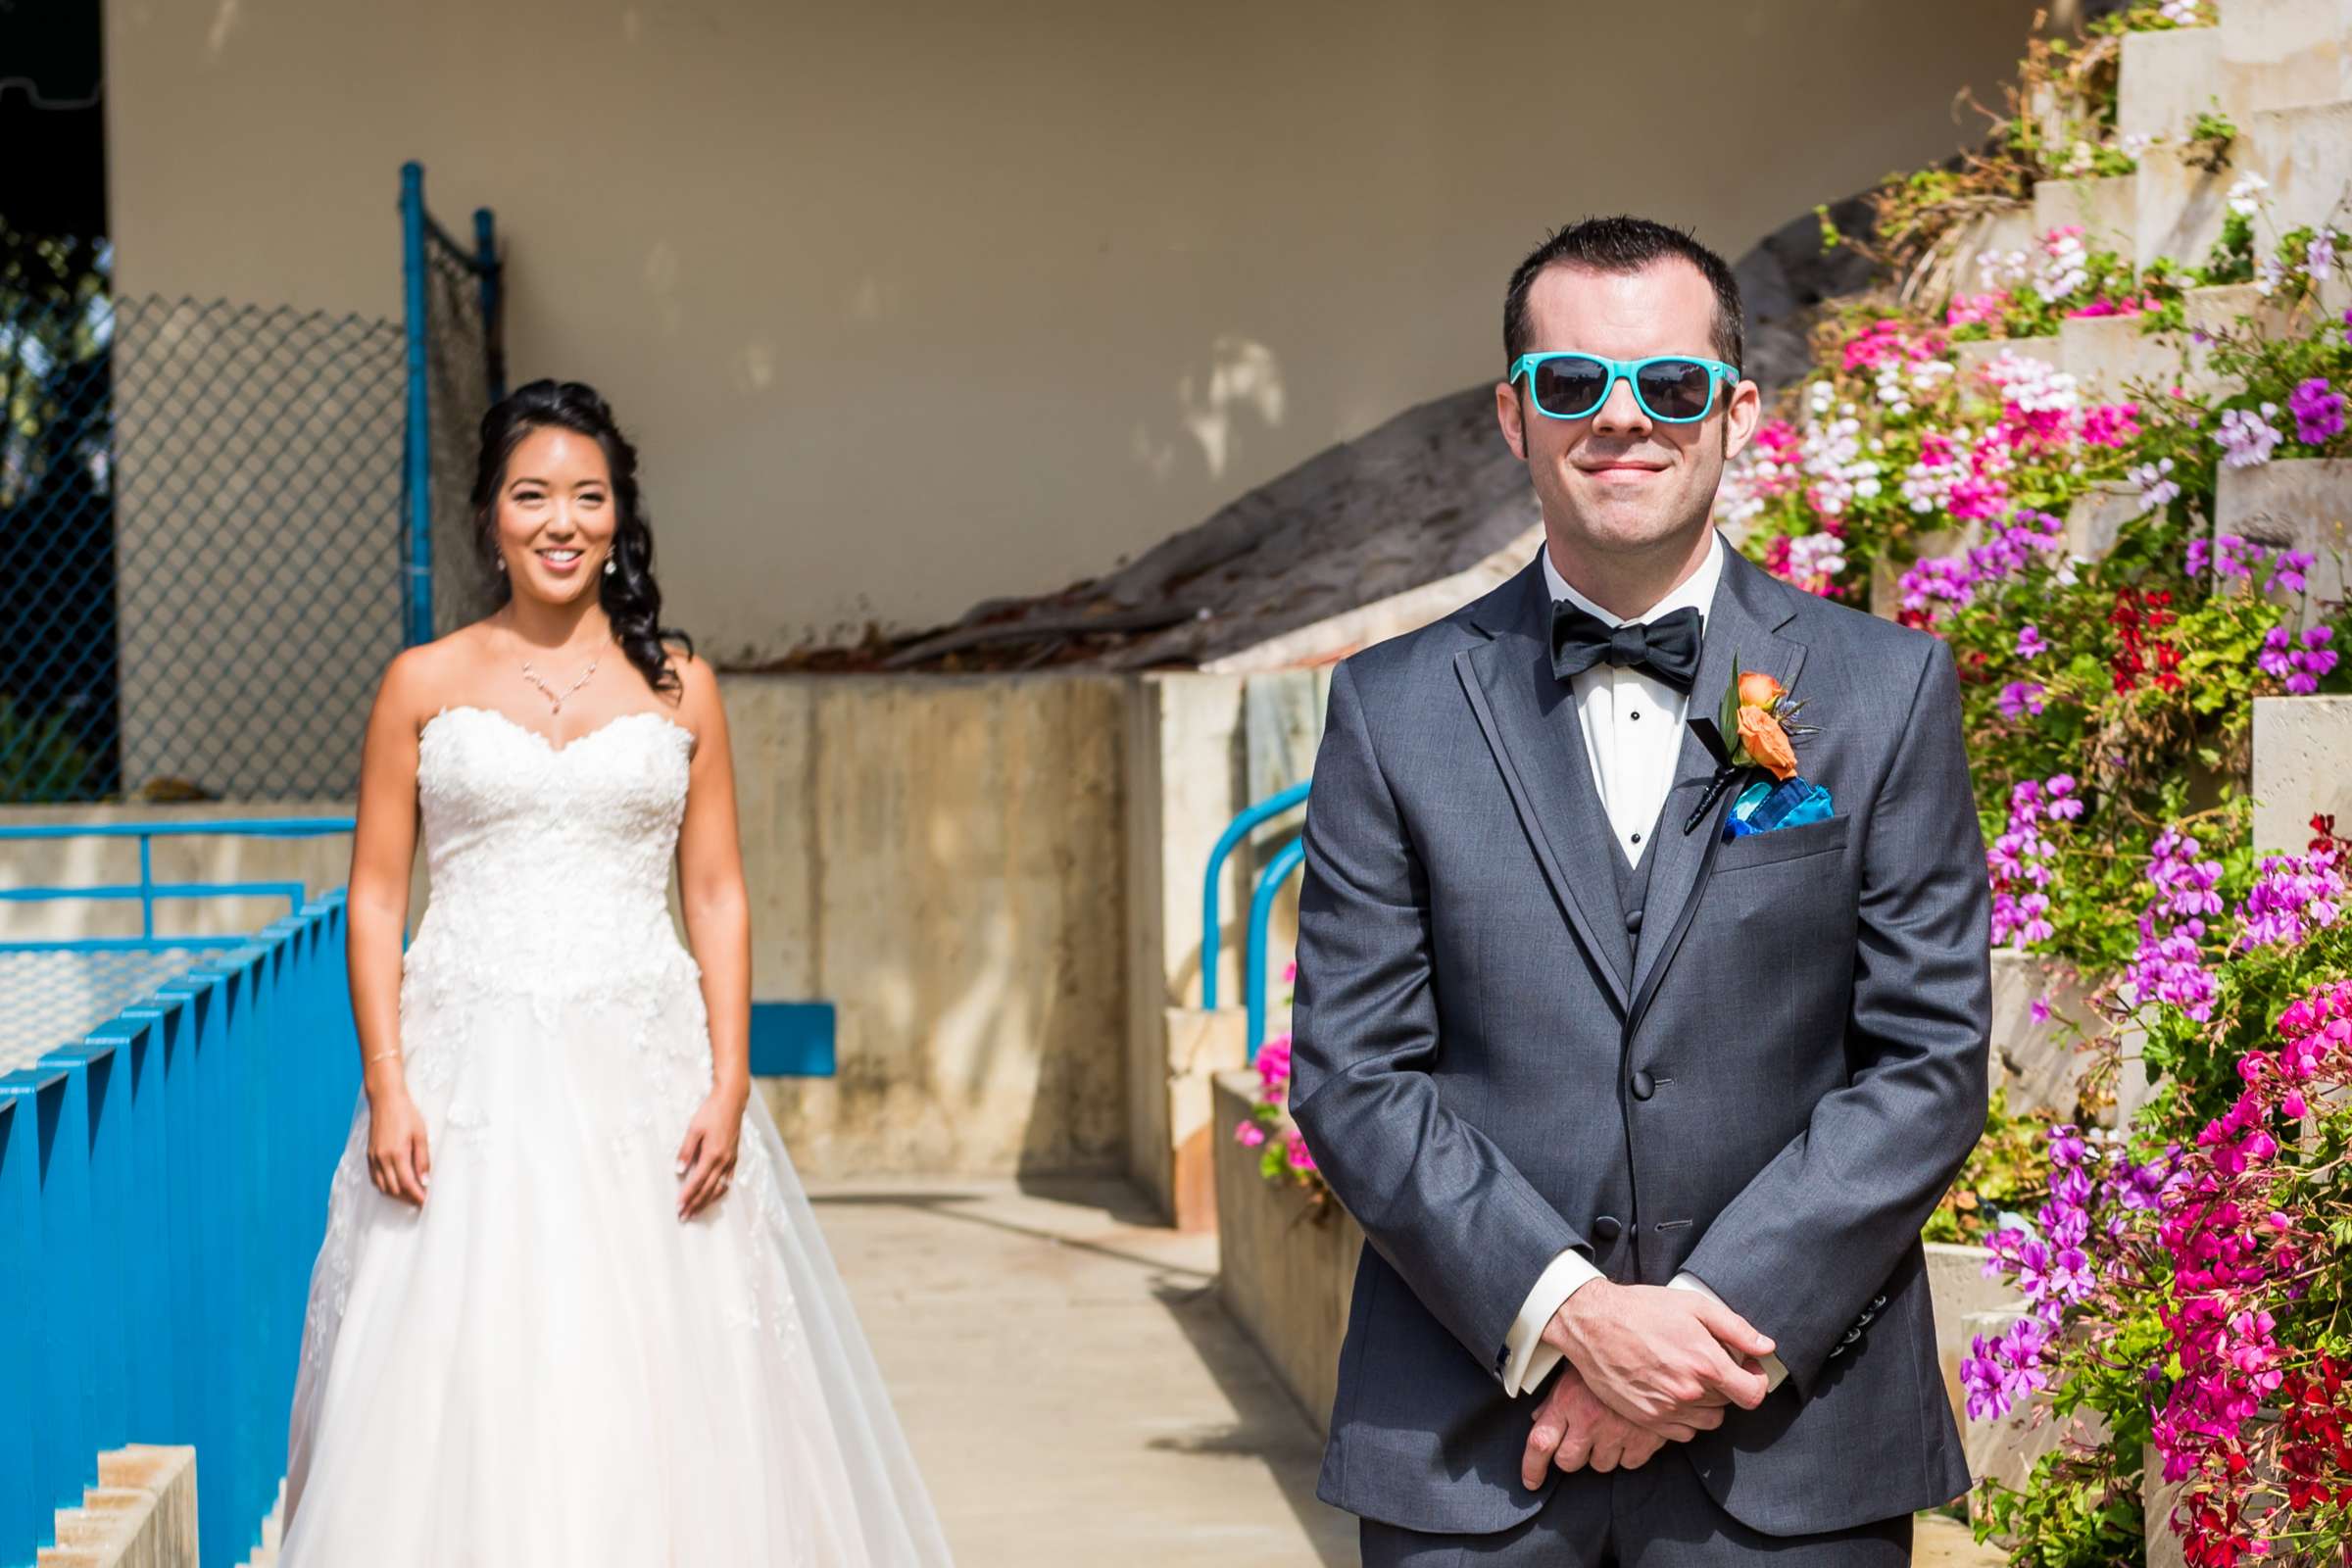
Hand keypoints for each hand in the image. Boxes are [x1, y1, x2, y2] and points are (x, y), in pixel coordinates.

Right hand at [366, 1087, 430, 1206]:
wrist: (386, 1100)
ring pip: (383, 1186)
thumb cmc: (407, 1115)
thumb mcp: (421, 1135)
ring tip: (410, 1195)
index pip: (407, 1184)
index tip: (425, 1202)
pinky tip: (395, 1185)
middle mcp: (382, 1159)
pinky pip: (375, 1178)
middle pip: (394, 1189)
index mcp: (397, 1154)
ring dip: (396, 1194)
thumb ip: (423, 1160)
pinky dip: (385, 1186)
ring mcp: (373, 1158)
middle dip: (407, 1197)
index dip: (416, 1195)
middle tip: (420, 1199)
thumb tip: (425, 1181)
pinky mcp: (369, 1155)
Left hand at [676, 1084, 746, 1220]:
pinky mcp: (734, 1156)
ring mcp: (731, 1160)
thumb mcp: (693, 1129)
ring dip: (707, 1201)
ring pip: (719, 1187)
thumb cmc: (711, 1112)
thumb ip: (686, 1151)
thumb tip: (678, 1171)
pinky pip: (728, 1179)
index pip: (697, 1182)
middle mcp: (723, 1161)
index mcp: (712, 1154)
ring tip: (697, 1211)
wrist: (732, 1101)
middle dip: (695, 1204)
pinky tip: (715, 1195)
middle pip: (708, 1189)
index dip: (687, 1196)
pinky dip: (720, 1190)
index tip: (678, 1207)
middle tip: (684, 1216)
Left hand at [1519, 1361, 1696, 1488]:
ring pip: (1600, 1466)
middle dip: (1570, 1456)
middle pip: (1568, 1462)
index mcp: (1568, 1400)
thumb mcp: (1574, 1371)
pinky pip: (1629, 1464)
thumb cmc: (1609, 1357)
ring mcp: (1618, 1432)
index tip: (1531, 1482)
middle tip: (1581, 1438)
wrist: (1654, 1350)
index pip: (1541, 1443)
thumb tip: (1537, 1420)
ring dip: (1601, 1453)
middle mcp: (1590, 1419)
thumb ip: (1554, 1400)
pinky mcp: (1645, 1439)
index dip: (1532, 1468)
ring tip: (1610, 1427)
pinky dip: (1628, 1453)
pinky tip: (1630, 1431)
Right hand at [1545, 1279, 1774, 1426]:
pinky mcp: (1647, 1420)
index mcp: (1705, 1363)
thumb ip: (1736, 1328)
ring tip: (1689, 1378)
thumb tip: (1767, 1347)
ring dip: (1707, 1403)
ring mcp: (1667, 1409)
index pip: (1752, 1394)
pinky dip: (1685, 1418)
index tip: (1747, 1369)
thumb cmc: (1642, 1309)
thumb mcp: (1693, 1305)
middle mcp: (1689, 1392)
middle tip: (1708, 1363)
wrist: (1592, 1323)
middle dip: (1726, 1384)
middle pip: (1729, 1404)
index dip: (1756, 1381)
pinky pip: (1684, 1432)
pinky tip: (1672, 1392)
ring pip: (1709, 1420)